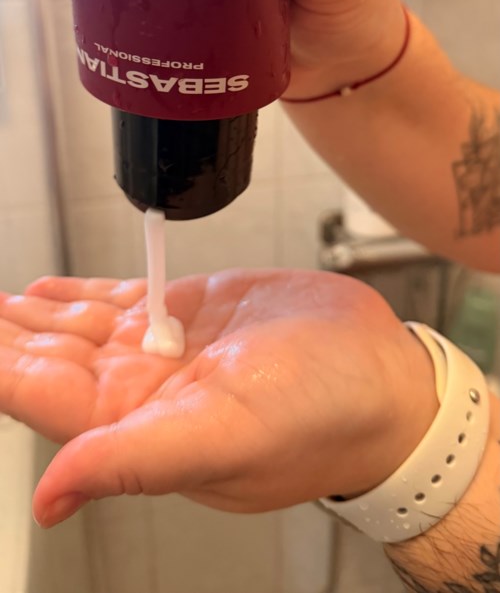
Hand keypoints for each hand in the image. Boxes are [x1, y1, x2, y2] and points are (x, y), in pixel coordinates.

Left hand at [0, 271, 437, 527]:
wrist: (379, 374)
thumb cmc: (321, 415)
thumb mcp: (227, 434)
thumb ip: (135, 460)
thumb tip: (49, 500)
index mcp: (139, 425)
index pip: (39, 395)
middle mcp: (143, 390)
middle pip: (48, 359)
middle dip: (3, 335)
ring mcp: (164, 349)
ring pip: (77, 328)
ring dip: (29, 316)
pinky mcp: (191, 313)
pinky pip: (120, 304)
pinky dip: (79, 297)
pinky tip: (48, 292)